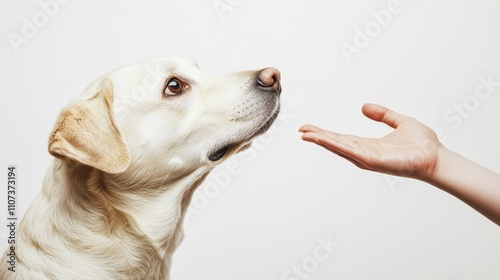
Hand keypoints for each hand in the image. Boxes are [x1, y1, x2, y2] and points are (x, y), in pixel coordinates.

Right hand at [299, 103, 441, 179]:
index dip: (325, 133)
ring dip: (322, 141)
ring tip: (306, 135)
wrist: (436, 156)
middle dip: (318, 137)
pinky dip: (335, 145)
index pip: (342, 138)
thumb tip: (363, 107)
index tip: (310, 128)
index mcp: (369, 145)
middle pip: (336, 144)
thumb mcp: (399, 122)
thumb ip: (382, 114)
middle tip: (301, 131)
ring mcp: (367, 158)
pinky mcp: (373, 161)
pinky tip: (324, 139)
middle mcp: (365, 153)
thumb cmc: (422, 144)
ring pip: (340, 148)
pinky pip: (350, 151)